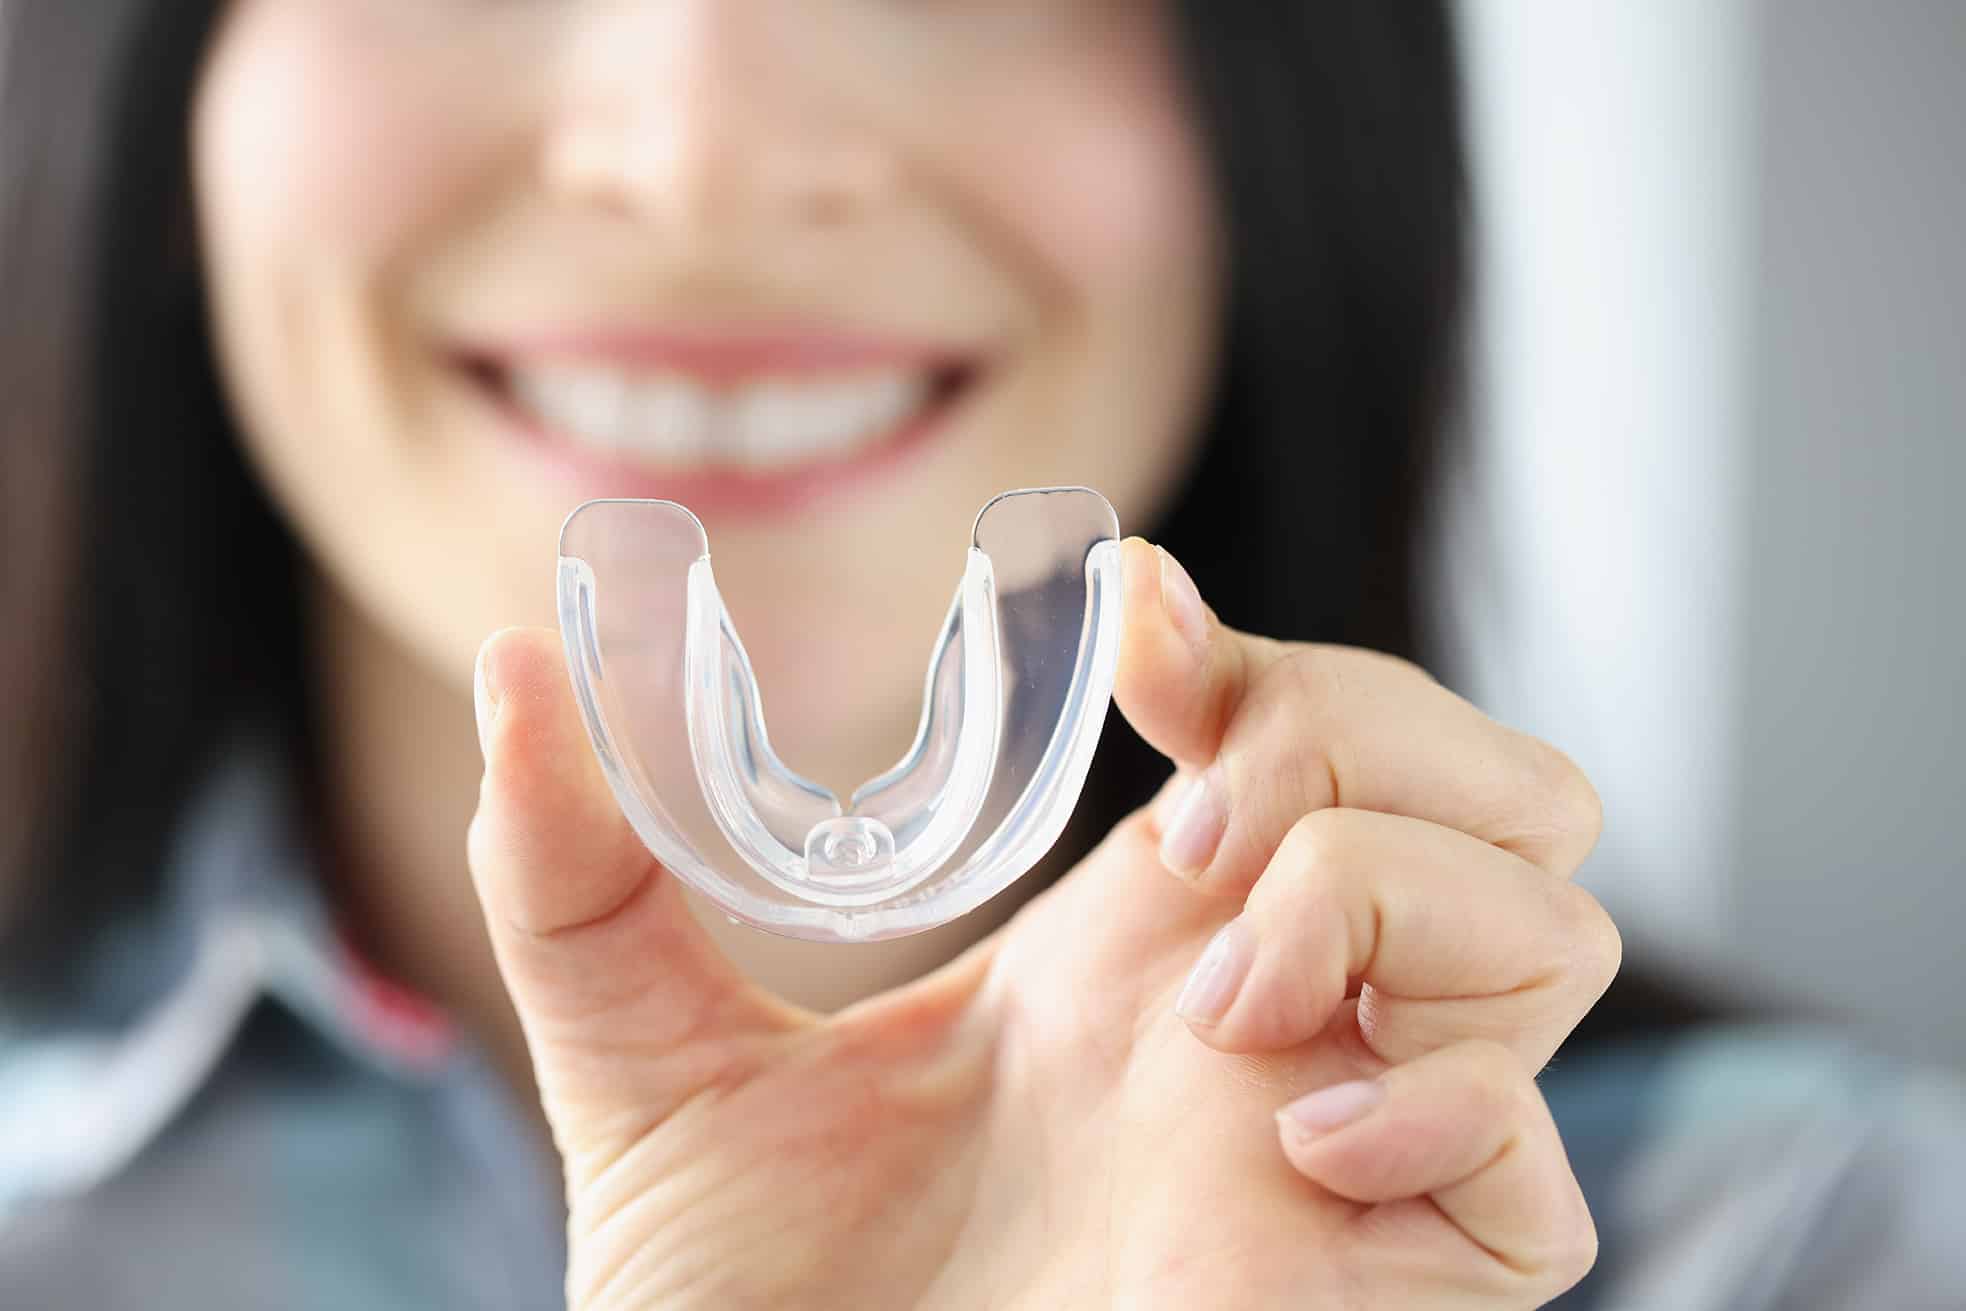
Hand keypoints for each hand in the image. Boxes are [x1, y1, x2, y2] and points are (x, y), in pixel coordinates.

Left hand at [467, 538, 1617, 1309]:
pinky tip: (1283, 1134)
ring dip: (1391, 898)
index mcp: (1134, 952)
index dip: (1255, 641)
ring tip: (1212, 998)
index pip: (1305, 725)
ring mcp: (1345, 1156)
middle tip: (1196, 824)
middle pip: (1494, 787)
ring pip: (1555, 929)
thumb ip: (579, 873)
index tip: (1132, 624)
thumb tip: (510, 655)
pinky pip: (1537, 1174)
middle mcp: (1267, 1028)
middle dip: (1368, 734)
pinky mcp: (1388, 1296)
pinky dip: (1443, 1106)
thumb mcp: (656, 1070)